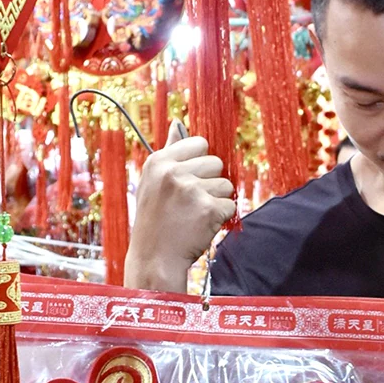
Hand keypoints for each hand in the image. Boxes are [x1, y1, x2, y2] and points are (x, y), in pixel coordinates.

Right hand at [123, 123, 235, 293]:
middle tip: (189, 204)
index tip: (188, 181)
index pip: (200, 143)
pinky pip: (231, 205)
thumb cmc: (155, 221)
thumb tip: (178, 123)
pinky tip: (201, 226)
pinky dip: (221, 218)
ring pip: (226, 185)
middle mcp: (174, 172)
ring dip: (217, 201)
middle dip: (210, 182)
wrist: (154, 259)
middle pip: (217, 163)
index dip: (200, 163)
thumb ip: (170, 152)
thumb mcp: (152, 182)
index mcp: (159, 161)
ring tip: (194, 216)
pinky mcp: (208, 208)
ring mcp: (191, 190)